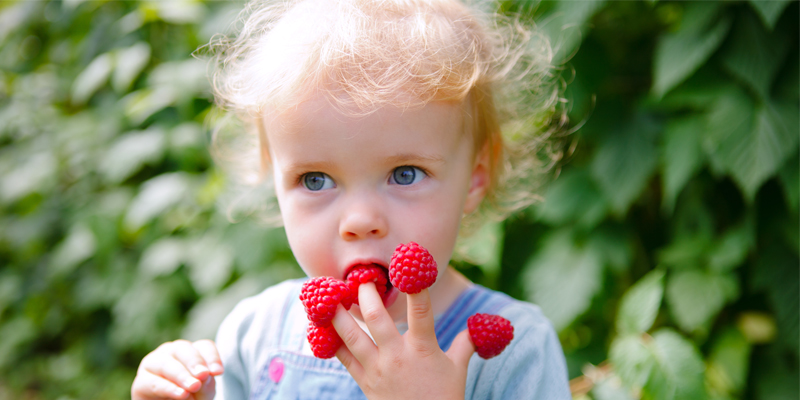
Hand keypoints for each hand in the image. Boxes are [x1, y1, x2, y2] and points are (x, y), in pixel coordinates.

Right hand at [131, 339, 223, 399]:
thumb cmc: (191, 398)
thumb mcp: (203, 392)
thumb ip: (205, 384)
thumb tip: (204, 377)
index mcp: (191, 352)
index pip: (204, 346)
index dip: (212, 357)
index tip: (218, 372)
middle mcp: (172, 352)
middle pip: (183, 349)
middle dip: (194, 362)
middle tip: (203, 375)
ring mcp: (154, 363)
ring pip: (166, 362)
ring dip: (180, 375)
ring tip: (193, 386)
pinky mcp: (142, 381)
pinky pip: (153, 381)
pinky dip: (168, 388)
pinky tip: (181, 394)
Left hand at [333, 283, 474, 399]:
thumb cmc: (443, 399)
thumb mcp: (458, 370)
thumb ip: (464, 344)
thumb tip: (479, 326)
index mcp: (423, 349)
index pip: (421, 311)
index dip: (416, 287)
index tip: (410, 266)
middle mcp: (397, 356)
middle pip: (376, 318)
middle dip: (366, 294)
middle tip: (362, 278)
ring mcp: (377, 369)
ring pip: (351, 336)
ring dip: (338, 313)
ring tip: (328, 295)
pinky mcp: (363, 381)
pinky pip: (342, 357)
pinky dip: (331, 340)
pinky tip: (320, 325)